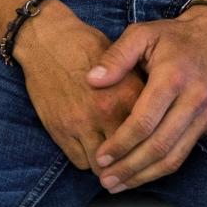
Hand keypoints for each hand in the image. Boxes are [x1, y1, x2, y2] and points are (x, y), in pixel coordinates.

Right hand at [14, 2, 145, 171]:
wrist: (48, 40)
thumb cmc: (88, 47)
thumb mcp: (123, 61)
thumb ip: (140, 90)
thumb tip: (158, 113)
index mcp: (128, 94)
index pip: (150, 135)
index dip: (152, 145)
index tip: (151, 147)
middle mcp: (106, 112)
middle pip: (128, 157)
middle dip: (130, 162)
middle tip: (131, 162)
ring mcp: (81, 124)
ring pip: (102, 166)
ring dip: (107, 165)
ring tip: (111, 160)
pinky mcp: (60, 131)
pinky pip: (80, 162)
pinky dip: (87, 160)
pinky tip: (91, 149)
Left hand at [85, 7, 206, 191]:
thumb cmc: (173, 35)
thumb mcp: (142, 33)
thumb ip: (116, 56)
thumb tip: (92, 80)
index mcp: (173, 77)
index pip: (144, 121)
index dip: (121, 143)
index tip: (100, 156)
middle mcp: (193, 100)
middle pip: (159, 146)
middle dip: (130, 167)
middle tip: (105, 181)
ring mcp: (204, 115)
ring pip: (174, 157)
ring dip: (144, 175)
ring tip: (118, 185)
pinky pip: (184, 153)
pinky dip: (161, 168)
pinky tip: (141, 173)